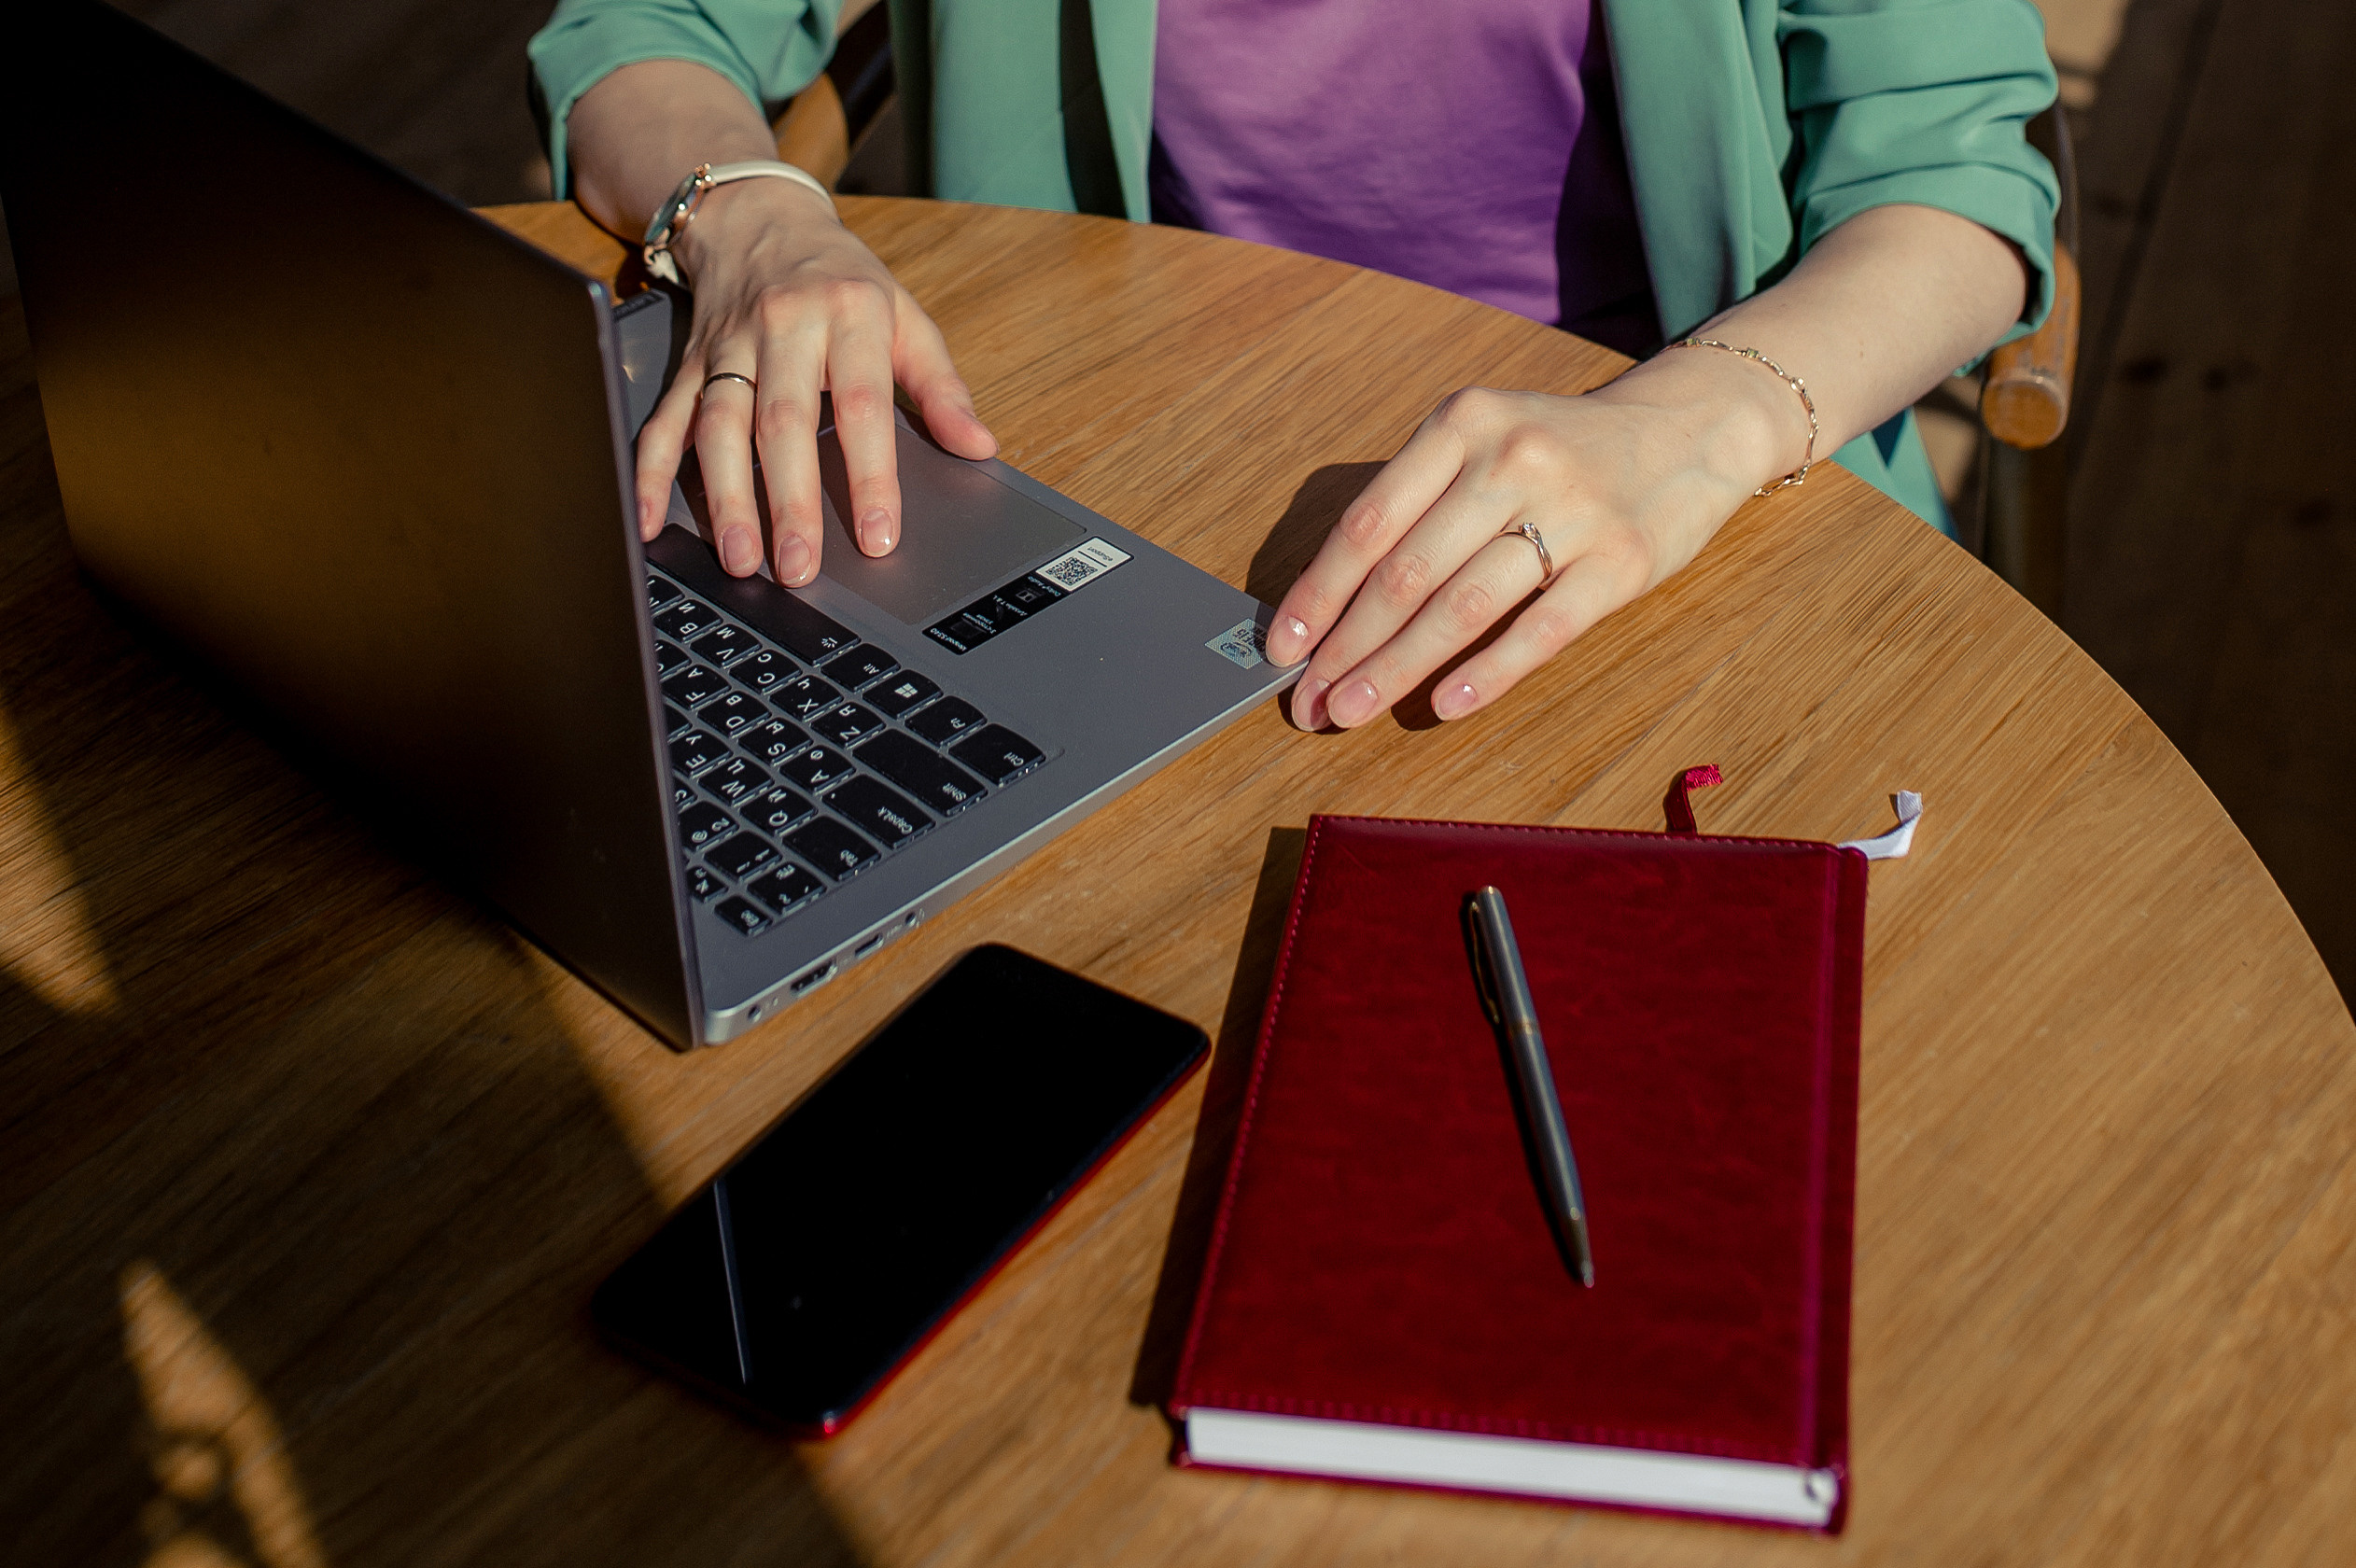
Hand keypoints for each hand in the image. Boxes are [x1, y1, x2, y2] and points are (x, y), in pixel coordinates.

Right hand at [632, 177, 996, 583]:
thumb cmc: (842, 280)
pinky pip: (664, 420)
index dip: (869, 475)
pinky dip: (651, 474)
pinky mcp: (686, 364)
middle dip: (790, 500)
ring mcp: (727, 347)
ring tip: (740, 559)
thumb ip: (940, 387)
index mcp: (848, 315)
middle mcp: (782, 328)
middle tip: (799, 568)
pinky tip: (651, 523)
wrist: (759, 219)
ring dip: (727, 498)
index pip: (862, 405)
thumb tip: (979, 446)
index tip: (877, 536)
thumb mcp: (905, 317)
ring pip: (719, 427)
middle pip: (783, 423)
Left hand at [1264, 350, 1805, 729]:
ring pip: (1462, 605)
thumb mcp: (1485, 440)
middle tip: (1310, 701)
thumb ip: (1419, 502)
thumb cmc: (1563, 452)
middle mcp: (1511, 459)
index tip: (1284, 647)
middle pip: (1407, 571)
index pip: (1370, 522)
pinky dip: (1489, 673)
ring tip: (1353, 711)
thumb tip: (1334, 602)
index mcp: (1461, 425)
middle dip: (1348, 646)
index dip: (1320, 592)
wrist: (1689, 429)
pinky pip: (1542, 628)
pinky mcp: (1621, 561)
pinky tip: (1445, 706)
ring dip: (1397, 668)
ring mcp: (1571, 509)